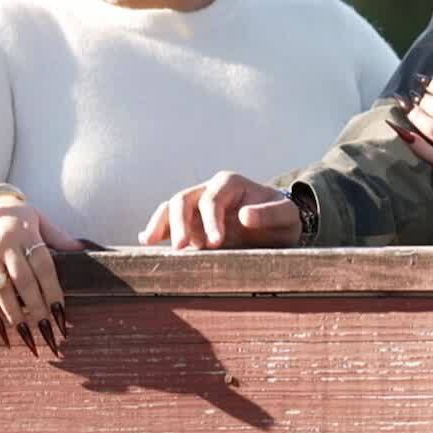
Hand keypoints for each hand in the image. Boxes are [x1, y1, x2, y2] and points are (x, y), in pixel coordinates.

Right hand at [0, 196, 82, 356]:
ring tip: (28, 336)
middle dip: (37, 310)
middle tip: (48, 333)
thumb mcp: (37, 218)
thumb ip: (57, 236)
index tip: (61, 314)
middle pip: (24, 283)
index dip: (52, 291)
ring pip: (1, 291)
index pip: (43, 267)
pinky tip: (2, 329)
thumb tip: (82, 248)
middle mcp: (4, 243)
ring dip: (15, 317)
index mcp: (25, 232)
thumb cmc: (12, 215)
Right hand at [139, 170, 299, 248]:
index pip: (212, 199)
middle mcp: (209, 189)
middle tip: (183, 248)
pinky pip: (169, 220)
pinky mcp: (192, 221)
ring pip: (171, 207)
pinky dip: (158, 228)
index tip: (216, 242)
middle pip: (184, 199)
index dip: (210, 220)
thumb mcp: (285, 215)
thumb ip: (270, 214)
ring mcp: (198, 205)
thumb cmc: (283, 218)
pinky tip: (147, 240)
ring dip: (162, 224)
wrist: (278, 224)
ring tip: (151, 242)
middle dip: (180, 222)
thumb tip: (244, 216)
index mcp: (230, 183)